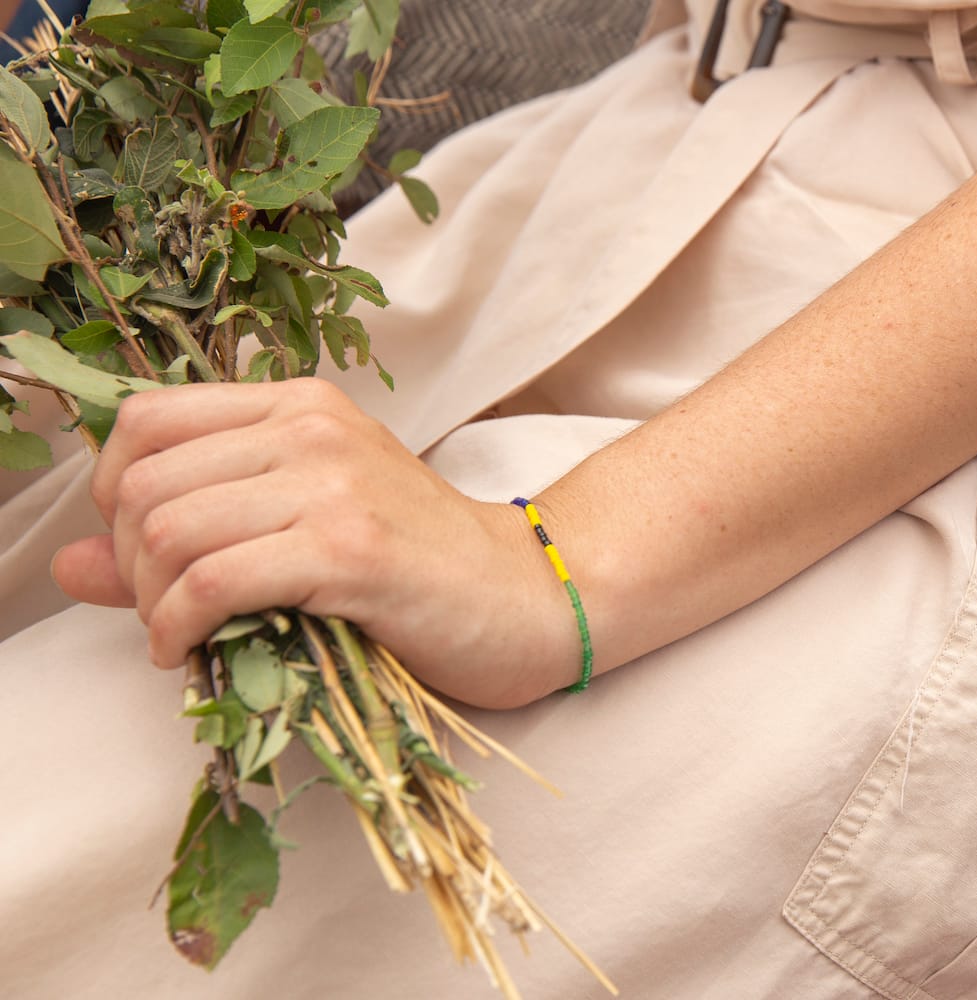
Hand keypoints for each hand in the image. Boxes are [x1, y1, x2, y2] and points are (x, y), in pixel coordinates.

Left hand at [51, 378, 574, 708]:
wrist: (530, 598)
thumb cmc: (421, 570)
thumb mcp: (302, 529)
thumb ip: (189, 534)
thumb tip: (69, 564)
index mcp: (300, 405)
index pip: (146, 419)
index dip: (114, 491)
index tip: (144, 553)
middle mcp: (311, 429)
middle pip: (144, 482)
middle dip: (130, 563)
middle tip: (165, 613)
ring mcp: (331, 485)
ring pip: (167, 532)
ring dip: (152, 603)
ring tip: (184, 637)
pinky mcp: (347, 550)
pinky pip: (210, 583)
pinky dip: (179, 628)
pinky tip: (194, 651)